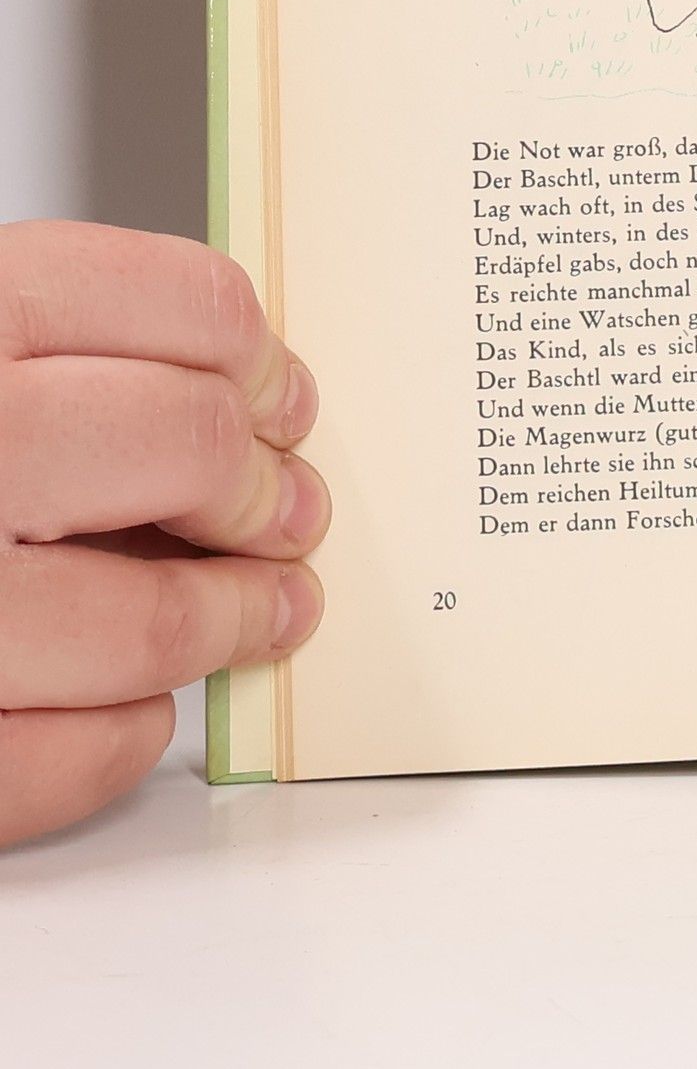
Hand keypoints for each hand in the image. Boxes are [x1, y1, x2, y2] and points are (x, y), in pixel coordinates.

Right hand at [0, 222, 327, 846]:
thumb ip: (38, 350)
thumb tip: (227, 398)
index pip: (181, 307)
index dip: (258, 359)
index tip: (281, 401)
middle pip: (185, 447)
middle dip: (262, 494)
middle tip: (287, 513)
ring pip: (140, 623)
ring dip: (229, 623)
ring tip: (263, 613)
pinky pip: (48, 762)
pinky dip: (116, 740)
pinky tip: (131, 708)